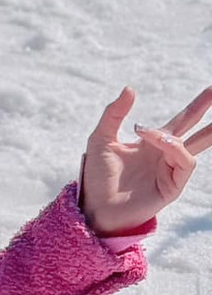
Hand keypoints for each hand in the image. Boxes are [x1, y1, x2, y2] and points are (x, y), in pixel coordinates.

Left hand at [78, 86, 208, 233]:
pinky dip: (177, 151)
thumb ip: (114, 114)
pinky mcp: (172, 187)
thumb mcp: (101, 139)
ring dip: (177, 138)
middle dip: (208, 115)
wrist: (94, 206)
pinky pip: (186, 163)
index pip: (182, 120)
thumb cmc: (97, 176)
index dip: (198, 105)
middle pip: (197, 132)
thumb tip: (130, 88)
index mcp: (153, 142)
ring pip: (194, 147)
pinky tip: (163, 145)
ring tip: (159, 137)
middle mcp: (165, 155)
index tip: (211, 89)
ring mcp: (170, 171)